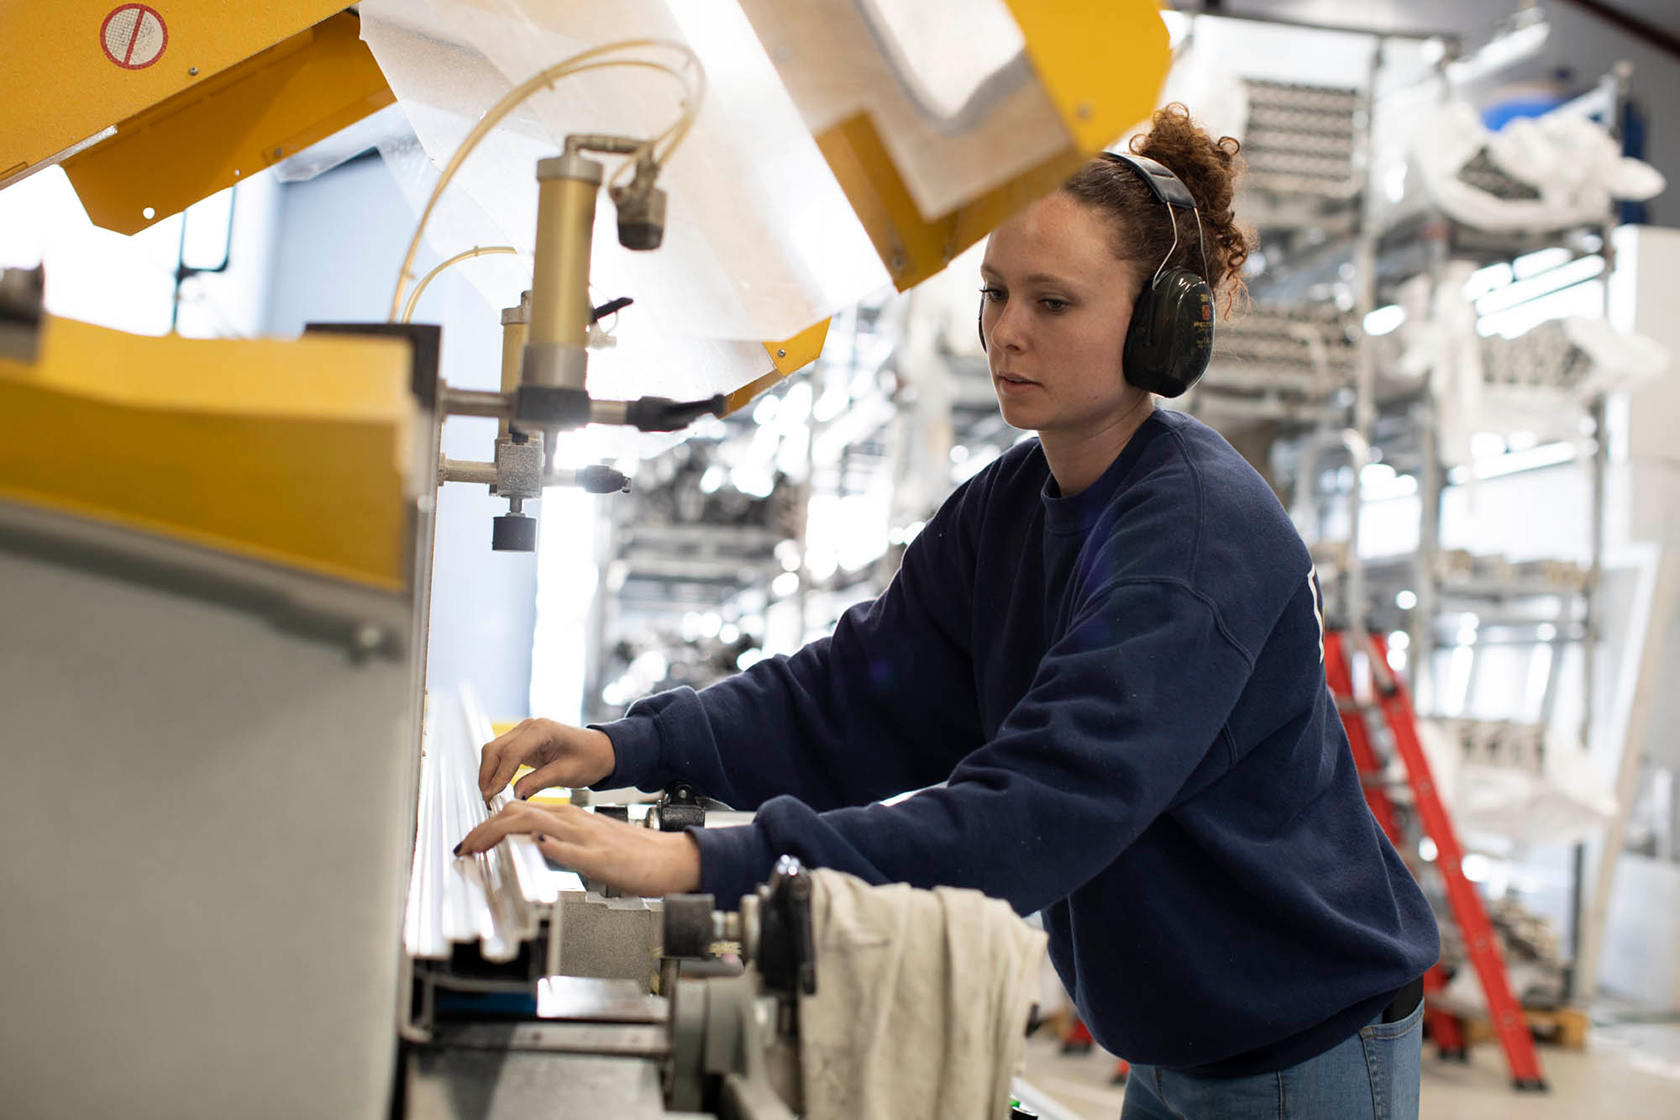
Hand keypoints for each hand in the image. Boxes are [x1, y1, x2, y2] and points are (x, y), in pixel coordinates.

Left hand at [453, 802, 701, 897]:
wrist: (672, 858)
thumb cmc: (635, 856)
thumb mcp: (590, 845)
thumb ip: (563, 843)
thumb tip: (535, 845)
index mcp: (570, 819)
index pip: (520, 813)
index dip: (489, 824)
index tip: (470, 840)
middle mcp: (574, 821)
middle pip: (519, 813)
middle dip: (484, 828)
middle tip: (463, 845)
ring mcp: (587, 837)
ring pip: (537, 824)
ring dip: (502, 832)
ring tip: (478, 845)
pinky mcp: (602, 857)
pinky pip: (573, 849)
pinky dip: (552, 846)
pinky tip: (537, 846)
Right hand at [478, 718, 616, 801]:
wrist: (600, 751)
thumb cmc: (590, 758)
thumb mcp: (566, 773)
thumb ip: (539, 782)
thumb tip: (515, 795)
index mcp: (542, 730)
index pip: (511, 753)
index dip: (499, 776)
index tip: (493, 796)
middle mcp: (529, 727)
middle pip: (495, 749)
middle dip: (487, 776)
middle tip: (488, 800)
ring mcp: (523, 733)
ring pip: (493, 751)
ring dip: (488, 774)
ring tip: (490, 798)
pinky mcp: (522, 742)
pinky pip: (501, 755)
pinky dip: (495, 771)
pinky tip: (496, 788)